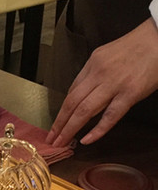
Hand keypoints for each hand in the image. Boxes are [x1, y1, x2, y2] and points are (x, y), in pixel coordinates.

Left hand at [46, 18, 157, 146]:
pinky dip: (96, 130)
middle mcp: (99, 73)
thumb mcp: (109, 55)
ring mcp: (114, 84)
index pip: (71, 91)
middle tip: (51, 139)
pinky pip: (109, 116)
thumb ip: (96, 74)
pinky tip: (85, 140)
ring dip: (70, 129)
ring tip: (61, 142)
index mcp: (93, 63)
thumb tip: (84, 94)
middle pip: (72, 103)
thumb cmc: (139, 46)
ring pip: (84, 110)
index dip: (61, 111)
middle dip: (59, 124)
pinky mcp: (129, 94)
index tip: (55, 125)